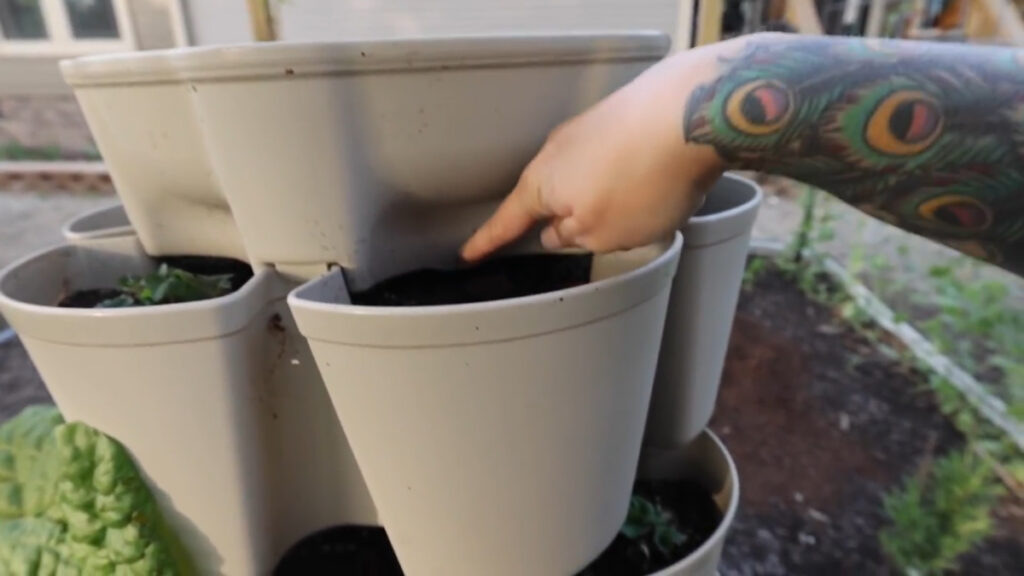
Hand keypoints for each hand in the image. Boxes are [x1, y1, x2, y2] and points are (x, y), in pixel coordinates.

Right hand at [460, 48, 726, 261]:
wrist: (691, 112)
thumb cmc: (643, 179)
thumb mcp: (603, 234)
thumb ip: (574, 239)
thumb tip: (558, 231)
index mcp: (542, 184)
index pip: (507, 222)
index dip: (488, 242)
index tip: (470, 254)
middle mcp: (558, 151)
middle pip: (551, 196)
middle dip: (566, 219)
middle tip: (588, 238)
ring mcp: (589, 129)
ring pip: (586, 177)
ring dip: (605, 197)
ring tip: (642, 210)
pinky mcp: (621, 118)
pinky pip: (615, 160)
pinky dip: (630, 177)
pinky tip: (655, 183)